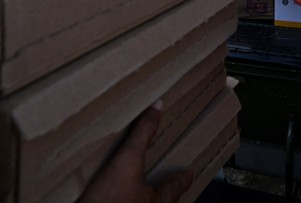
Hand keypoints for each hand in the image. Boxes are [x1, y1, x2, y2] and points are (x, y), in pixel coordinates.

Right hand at [79, 101, 193, 202]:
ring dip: (143, 196)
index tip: (190, 173)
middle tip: (168, 182)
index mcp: (158, 201)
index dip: (183, 178)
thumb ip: (143, 134)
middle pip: (164, 201)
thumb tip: (157, 106)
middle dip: (166, 191)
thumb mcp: (128, 160)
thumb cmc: (110, 200)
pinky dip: (123, 199)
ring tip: (140, 188)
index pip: (176, 187)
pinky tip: (112, 196)